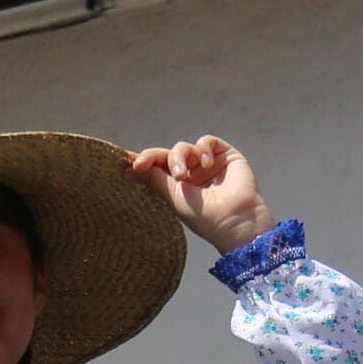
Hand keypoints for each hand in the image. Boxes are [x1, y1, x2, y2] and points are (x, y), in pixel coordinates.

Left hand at [126, 136, 274, 254]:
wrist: (237, 221)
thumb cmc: (205, 217)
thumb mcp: (174, 198)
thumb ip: (155, 178)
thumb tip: (130, 167)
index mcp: (178, 188)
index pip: (157, 169)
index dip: (142, 162)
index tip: (125, 162)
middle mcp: (193, 175)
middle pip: (168, 156)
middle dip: (155, 158)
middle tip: (141, 165)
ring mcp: (208, 165)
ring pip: (184, 148)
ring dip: (178, 157)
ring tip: (182, 175)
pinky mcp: (225, 155)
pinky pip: (207, 142)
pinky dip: (202, 149)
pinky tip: (205, 163)